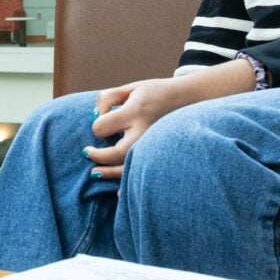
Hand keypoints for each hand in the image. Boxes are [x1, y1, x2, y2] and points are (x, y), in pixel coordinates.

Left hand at [84, 60, 260, 178]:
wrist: (192, 100)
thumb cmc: (156, 93)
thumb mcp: (132, 87)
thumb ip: (108, 98)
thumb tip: (93, 117)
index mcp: (136, 110)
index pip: (102, 127)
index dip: (97, 125)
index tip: (100, 121)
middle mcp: (145, 130)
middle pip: (114, 153)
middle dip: (97, 156)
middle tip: (87, 153)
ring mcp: (155, 145)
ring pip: (128, 168)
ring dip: (108, 173)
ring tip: (95, 173)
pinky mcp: (161, 154)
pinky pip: (144, 174)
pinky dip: (130, 184)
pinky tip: (118, 191)